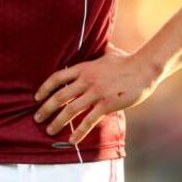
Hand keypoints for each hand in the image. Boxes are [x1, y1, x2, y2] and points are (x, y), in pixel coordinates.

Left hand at [34, 44, 158, 143]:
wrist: (145, 68)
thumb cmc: (128, 60)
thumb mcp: (109, 52)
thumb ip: (101, 50)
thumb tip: (102, 42)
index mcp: (84, 67)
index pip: (57, 77)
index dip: (44, 88)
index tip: (37, 97)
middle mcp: (86, 80)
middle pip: (60, 96)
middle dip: (46, 109)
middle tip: (37, 118)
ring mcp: (96, 92)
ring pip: (71, 110)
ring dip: (58, 122)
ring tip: (49, 130)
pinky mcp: (107, 104)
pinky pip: (89, 120)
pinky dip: (79, 132)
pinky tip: (71, 140)